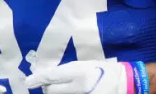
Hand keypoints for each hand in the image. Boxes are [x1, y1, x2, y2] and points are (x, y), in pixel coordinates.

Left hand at [25, 60, 146, 93]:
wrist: (127, 84)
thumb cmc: (104, 71)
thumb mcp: (85, 65)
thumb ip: (67, 71)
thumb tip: (47, 76)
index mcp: (78, 72)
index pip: (51, 76)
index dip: (37, 79)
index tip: (28, 82)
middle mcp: (78, 87)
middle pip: (51, 91)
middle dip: (48, 88)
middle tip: (49, 86)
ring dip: (57, 93)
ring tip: (62, 89)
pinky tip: (71, 92)